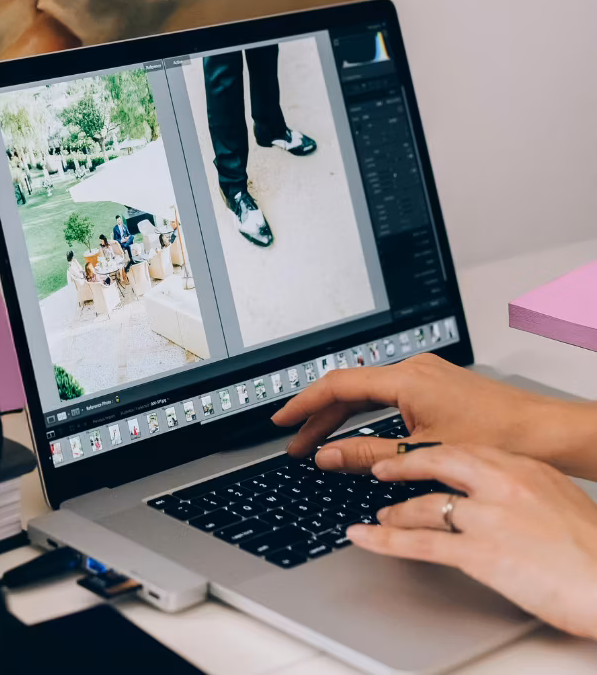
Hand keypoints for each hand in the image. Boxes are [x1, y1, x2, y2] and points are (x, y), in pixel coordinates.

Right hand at [270, 353, 596, 478]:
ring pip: (367, 394)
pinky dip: (366, 415)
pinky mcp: (434, 387)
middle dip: (319, 417)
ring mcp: (423, 375)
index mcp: (404, 378)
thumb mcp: (421, 454)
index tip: (283, 419)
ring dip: (342, 418)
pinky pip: (386, 396)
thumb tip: (327, 456)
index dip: (304, 404)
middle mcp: (411, 369)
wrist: (543, 433)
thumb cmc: (495, 438)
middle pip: (349, 389)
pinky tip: (360, 434)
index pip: (337, 385)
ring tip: (321, 443)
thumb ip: (367, 454)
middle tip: (296, 442)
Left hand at [347, 445, 596, 639]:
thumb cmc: (595, 548)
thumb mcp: (559, 497)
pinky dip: (384, 540)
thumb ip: (522, 486)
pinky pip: (420, 544)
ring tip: (382, 515)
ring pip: (424, 505)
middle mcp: (500, 484)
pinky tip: (364, 536)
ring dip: (396, 512)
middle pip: (434, 462)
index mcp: (521, 467)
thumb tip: (500, 487)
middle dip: (401, 467)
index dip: (431, 453)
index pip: (462, 449)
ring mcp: (488, 517)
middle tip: (380, 470)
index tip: (415, 455)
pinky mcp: (481, 554)